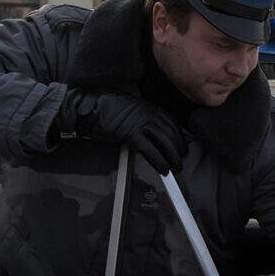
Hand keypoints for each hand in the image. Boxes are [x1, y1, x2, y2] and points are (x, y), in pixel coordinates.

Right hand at [56, 89, 188, 173]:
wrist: (89, 106)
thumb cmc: (106, 107)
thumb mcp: (131, 107)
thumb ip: (144, 116)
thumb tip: (153, 130)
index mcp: (150, 107)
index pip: (172, 123)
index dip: (181, 135)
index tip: (185, 144)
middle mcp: (149, 114)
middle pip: (172, 133)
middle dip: (179, 148)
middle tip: (181, 159)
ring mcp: (141, 123)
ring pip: (165, 143)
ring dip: (173, 157)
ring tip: (175, 167)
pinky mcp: (131, 134)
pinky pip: (150, 151)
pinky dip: (159, 161)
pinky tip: (163, 169)